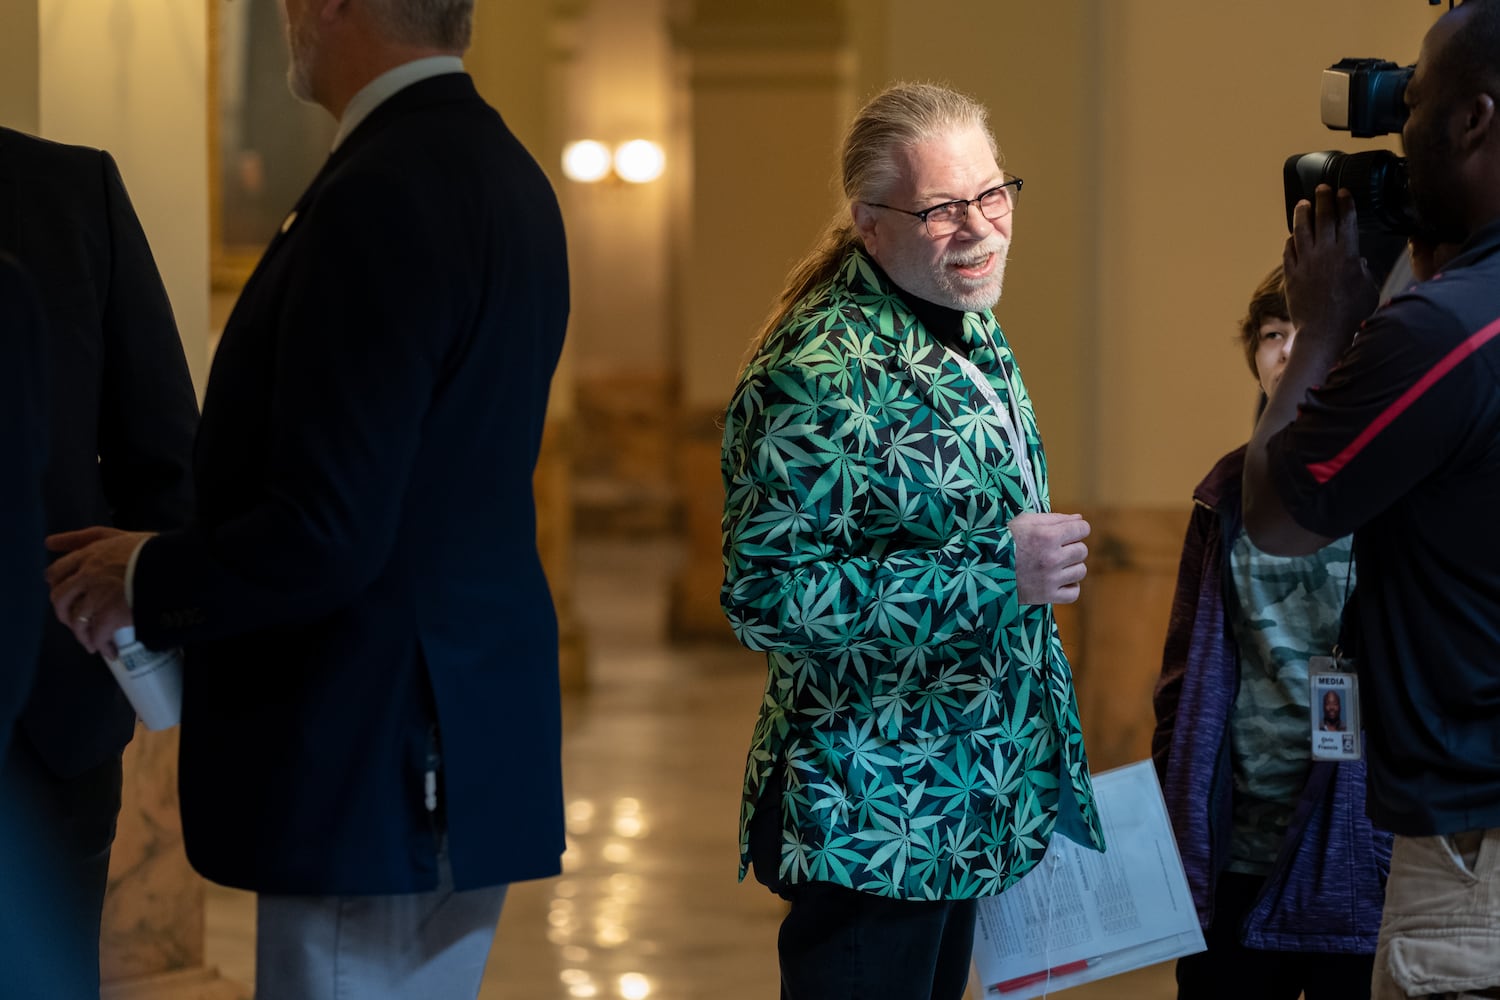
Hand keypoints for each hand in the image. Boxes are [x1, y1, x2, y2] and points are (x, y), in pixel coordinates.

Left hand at [44, 527, 150, 656]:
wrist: (178, 566)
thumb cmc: (154, 550)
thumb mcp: (119, 535)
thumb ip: (87, 536)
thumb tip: (48, 542)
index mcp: (89, 555)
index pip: (56, 572)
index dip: (57, 586)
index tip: (64, 595)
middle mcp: (88, 575)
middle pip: (60, 599)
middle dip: (65, 615)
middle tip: (76, 623)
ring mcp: (99, 596)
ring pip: (78, 621)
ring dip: (83, 636)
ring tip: (93, 643)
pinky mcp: (112, 615)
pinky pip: (98, 636)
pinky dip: (102, 646)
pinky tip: (110, 651)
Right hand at [1010, 512, 1089, 604]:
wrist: (983, 567)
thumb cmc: (1005, 540)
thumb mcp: (1025, 521)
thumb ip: (1055, 519)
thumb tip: (1079, 518)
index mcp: (1047, 536)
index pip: (1082, 529)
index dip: (1077, 529)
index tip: (1069, 533)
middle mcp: (1051, 558)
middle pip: (1082, 550)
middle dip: (1072, 547)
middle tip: (1057, 549)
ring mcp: (1050, 579)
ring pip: (1080, 571)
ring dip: (1071, 567)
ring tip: (1055, 566)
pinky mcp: (1047, 596)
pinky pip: (1073, 593)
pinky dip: (1069, 587)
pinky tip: (1059, 581)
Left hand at [1283, 185, 1379, 359]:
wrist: (1324, 333)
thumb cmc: (1351, 315)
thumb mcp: (1367, 289)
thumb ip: (1363, 271)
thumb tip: (1358, 261)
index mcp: (1347, 254)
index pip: (1346, 220)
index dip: (1345, 203)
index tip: (1343, 192)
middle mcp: (1324, 254)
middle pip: (1323, 218)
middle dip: (1323, 199)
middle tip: (1322, 188)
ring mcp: (1305, 263)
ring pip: (1301, 230)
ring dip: (1302, 214)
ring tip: (1303, 203)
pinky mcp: (1290, 275)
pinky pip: (1289, 251)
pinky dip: (1291, 241)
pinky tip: (1293, 236)